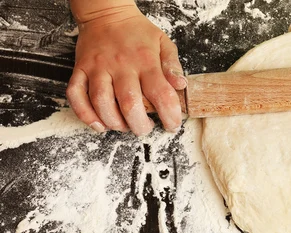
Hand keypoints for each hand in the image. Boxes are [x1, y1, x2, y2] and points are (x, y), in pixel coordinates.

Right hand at [66, 3, 186, 134]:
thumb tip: (180, 85)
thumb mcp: (163, 43)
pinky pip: (76, 95)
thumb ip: (173, 65)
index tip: (172, 125)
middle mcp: (121, 66)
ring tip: (125, 126)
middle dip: (139, 125)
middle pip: (129, 104)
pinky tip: (99, 124)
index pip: (161, 94)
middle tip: (145, 128)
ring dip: (114, 122)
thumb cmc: (137, 32)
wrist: (106, 13)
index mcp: (145, 61)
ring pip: (102, 102)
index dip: (169, 115)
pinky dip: (85, 114)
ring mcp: (98, 68)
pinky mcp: (80, 70)